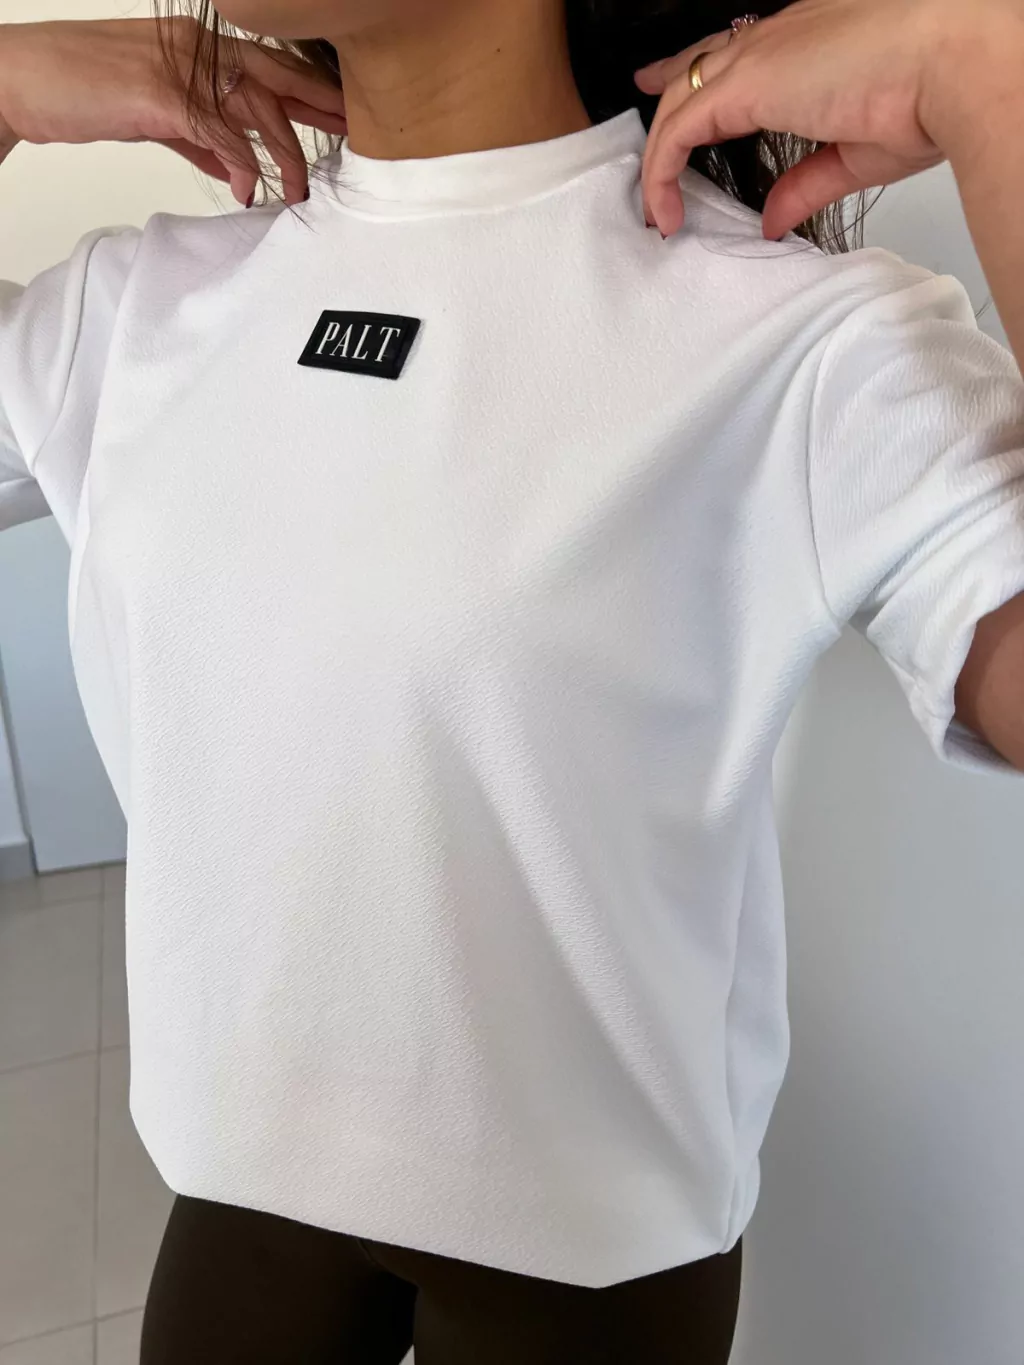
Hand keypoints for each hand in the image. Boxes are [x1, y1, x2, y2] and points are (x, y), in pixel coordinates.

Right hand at [0, 17, 347, 205]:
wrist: (22, 81)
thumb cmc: (80, 92)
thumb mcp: (154, 115)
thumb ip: (198, 137)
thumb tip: (234, 165)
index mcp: (197, 49)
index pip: (268, 66)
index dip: (310, 92)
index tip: (343, 117)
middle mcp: (195, 49)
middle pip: (276, 79)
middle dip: (320, 110)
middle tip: (357, 141)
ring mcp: (179, 68)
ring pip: (255, 108)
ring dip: (283, 155)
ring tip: (297, 192)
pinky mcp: (160, 95)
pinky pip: (218, 133)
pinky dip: (239, 163)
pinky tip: (249, 190)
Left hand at [633, 0, 1023, 240]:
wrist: (950, 67)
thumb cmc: (926, 96)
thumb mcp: (853, 154)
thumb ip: (804, 184)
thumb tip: (772, 220)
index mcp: (805, 45)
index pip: (735, 55)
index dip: (699, 74)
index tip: (669, 88)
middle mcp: (775, 40)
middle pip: (696, 70)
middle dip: (663, 106)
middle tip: (646, 148)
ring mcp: (757, 57)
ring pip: (680, 100)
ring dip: (660, 156)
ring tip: (655, 207)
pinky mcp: (744, 84)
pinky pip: (678, 131)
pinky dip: (661, 172)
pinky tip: (662, 211)